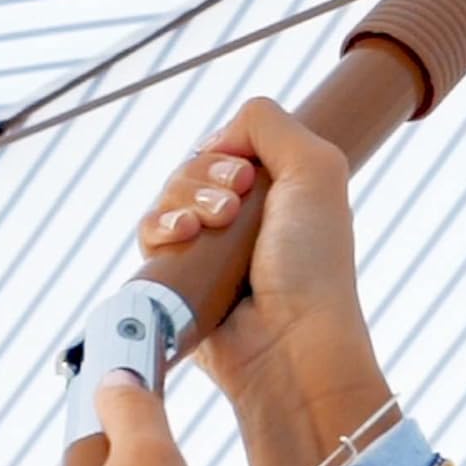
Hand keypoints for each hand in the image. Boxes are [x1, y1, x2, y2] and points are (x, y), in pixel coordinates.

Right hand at [139, 96, 397, 465]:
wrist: (288, 343)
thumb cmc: (312, 264)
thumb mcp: (317, 168)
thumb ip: (269, 122)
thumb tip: (219, 136)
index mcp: (280, 195)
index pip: (227, 149)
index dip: (225, 151)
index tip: (245, 177)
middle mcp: (246, 222)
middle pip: (191, 169)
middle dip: (201, 178)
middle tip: (230, 210)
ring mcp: (212, 253)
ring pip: (166, 200)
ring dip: (180, 201)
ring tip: (207, 227)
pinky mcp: (180, 283)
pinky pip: (149, 238)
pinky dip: (158, 229)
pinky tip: (180, 239)